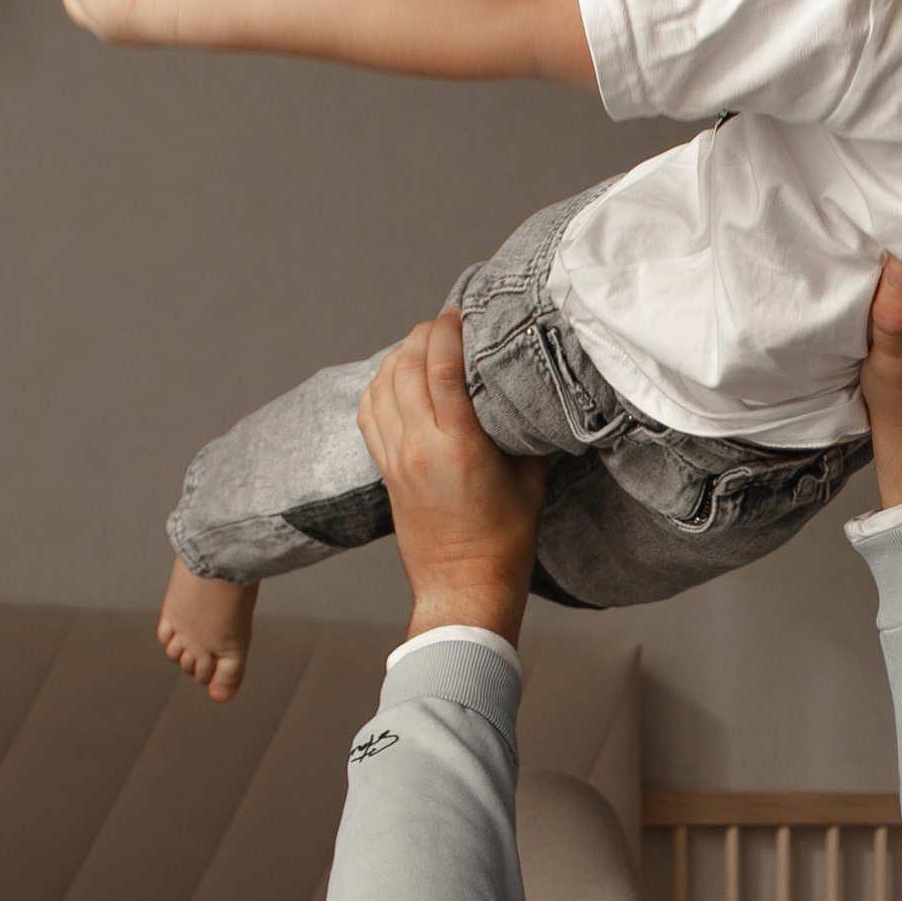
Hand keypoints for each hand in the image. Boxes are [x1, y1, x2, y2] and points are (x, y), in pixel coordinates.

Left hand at [357, 311, 548, 646]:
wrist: (462, 587)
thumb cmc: (504, 541)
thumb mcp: (531, 480)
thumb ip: (526, 430)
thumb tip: (533, 390)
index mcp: (459, 446)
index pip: (441, 367)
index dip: (449, 329)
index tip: (462, 313)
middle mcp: (419, 446)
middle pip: (407, 364)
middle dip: (425, 334)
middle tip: (449, 325)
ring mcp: (395, 457)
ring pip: (382, 382)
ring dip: (402, 355)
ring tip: (427, 346)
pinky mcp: (384, 469)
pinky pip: (368, 410)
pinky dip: (381, 384)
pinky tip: (401, 379)